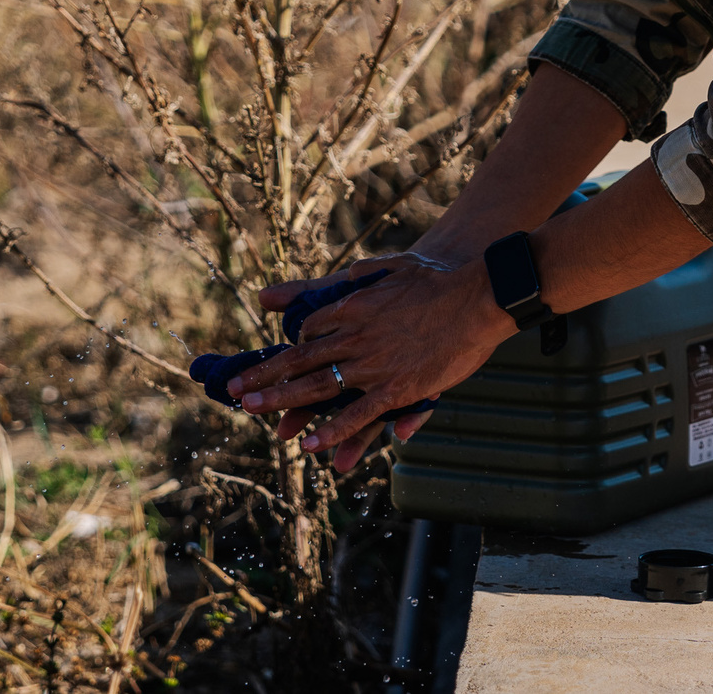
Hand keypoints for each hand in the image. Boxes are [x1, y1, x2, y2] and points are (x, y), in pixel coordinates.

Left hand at [230, 255, 510, 473]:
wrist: (477, 297)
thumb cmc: (437, 280)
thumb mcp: (390, 268)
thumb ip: (359, 275)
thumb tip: (343, 278)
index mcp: (352, 308)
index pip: (308, 331)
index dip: (287, 349)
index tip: (268, 362)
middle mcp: (355, 337)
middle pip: (301, 360)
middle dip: (265, 377)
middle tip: (236, 392)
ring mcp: (374, 365)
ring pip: (320, 387)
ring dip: (284, 402)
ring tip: (254, 413)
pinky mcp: (398, 388)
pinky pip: (359, 413)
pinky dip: (334, 430)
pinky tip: (312, 444)